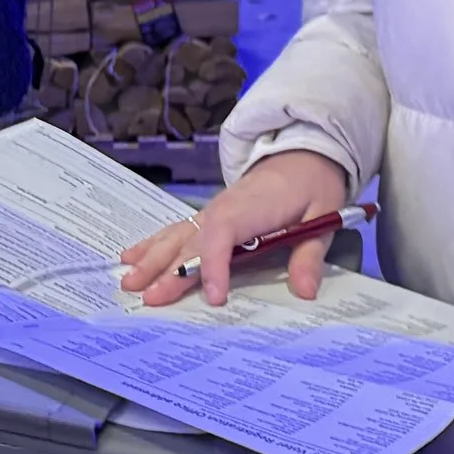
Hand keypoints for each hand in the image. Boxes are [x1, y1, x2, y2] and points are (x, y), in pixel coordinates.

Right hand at [117, 150, 349, 307]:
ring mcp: (213, 211)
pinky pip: (177, 230)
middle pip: (193, 239)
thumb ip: (309, 255)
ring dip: (153, 259)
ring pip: (178, 235)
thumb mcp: (323, 217)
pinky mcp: (209, 216)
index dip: (216, 264)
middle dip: (171, 269)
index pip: (226, 233)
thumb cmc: (311, 187)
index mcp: (254, 207)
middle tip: (150, 297)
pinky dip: (153, 244)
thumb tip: (305, 290)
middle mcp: (225, 208)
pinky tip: (132, 257)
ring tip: (130, 282)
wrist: (302, 156)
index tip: (215, 296)